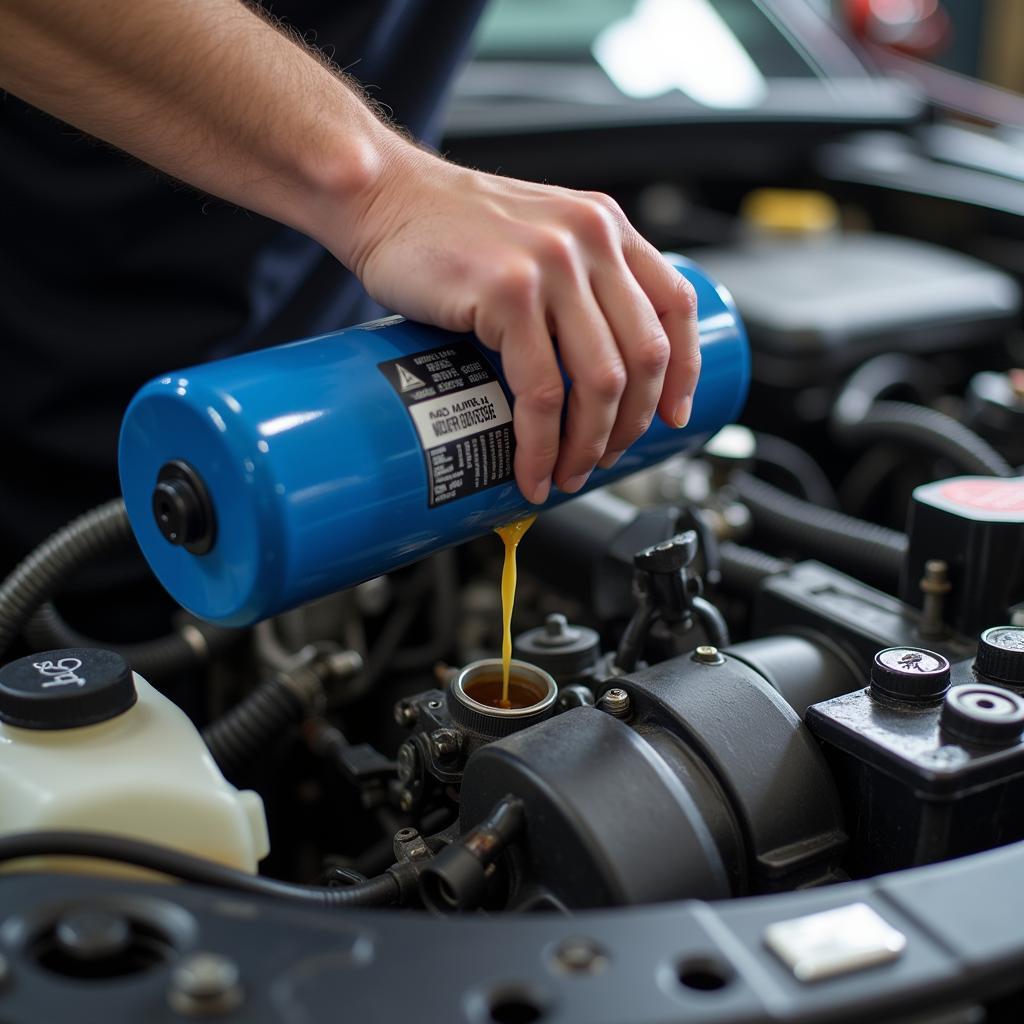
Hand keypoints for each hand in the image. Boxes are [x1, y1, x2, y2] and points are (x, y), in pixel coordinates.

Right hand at [334, 142, 699, 504]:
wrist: (382, 196)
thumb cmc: (449, 226)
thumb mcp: (536, 232)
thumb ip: (575, 277)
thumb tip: (596, 364)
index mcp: (605, 227)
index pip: (675, 305)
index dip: (685, 372)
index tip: (674, 416)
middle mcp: (589, 240)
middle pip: (644, 358)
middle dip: (629, 426)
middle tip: (604, 459)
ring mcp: (550, 266)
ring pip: (600, 383)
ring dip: (588, 447)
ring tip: (568, 475)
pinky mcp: (507, 294)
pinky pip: (543, 392)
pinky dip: (542, 445)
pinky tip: (533, 469)